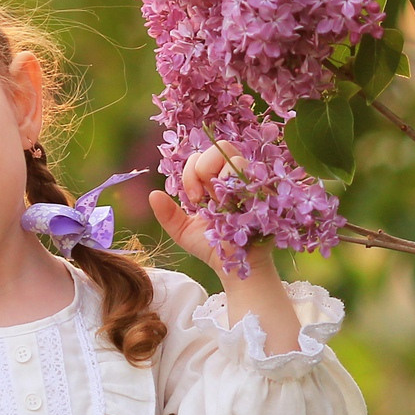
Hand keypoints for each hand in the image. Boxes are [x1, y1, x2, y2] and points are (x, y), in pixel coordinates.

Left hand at [151, 140, 304, 354]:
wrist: (236, 266)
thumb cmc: (213, 248)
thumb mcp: (184, 232)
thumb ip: (168, 214)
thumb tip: (153, 194)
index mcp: (213, 181)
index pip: (200, 157)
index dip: (191, 172)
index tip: (192, 199)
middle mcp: (232, 177)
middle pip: (219, 147)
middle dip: (202, 169)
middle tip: (200, 198)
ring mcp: (249, 182)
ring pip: (233, 155)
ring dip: (218, 176)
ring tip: (218, 201)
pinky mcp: (262, 190)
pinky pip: (249, 172)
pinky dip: (235, 185)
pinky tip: (232, 206)